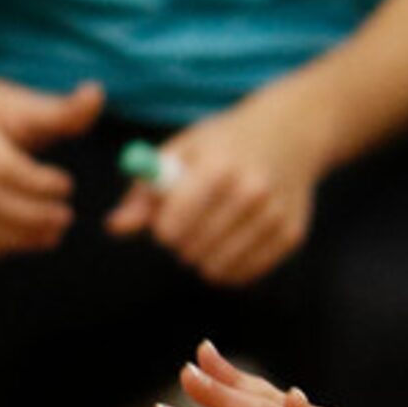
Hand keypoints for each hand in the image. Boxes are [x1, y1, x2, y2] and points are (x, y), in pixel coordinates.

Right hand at [0, 72, 102, 258]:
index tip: (68, 186)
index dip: (39, 184)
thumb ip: (63, 110)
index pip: (2, 167)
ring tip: (52, 234)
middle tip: (66, 218)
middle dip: (32, 216)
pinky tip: (23, 240)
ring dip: (17, 238)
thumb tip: (96, 94)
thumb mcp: (27, 105)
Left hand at [105, 90, 329, 285]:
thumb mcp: (181, 152)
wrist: (292, 132)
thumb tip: (116, 227)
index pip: (170, 228)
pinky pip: (245, 274)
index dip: (162, 227)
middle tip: (193, 223)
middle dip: (183, 242)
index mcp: (217, 167)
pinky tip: (233, 242)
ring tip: (212, 232)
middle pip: (191, 250)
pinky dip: (230, 266)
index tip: (168, 216)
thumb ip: (144, 191)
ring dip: (205, 256)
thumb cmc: (225, 143)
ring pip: (217, 268)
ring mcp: (275, 215)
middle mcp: (251, 192)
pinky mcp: (291, 234)